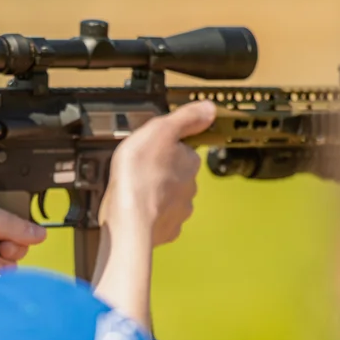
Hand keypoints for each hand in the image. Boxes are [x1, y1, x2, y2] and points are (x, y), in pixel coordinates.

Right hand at [100, 100, 215, 247]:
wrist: (129, 220)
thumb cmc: (139, 175)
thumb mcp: (159, 130)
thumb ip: (185, 118)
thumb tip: (210, 108)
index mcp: (190, 162)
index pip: (184, 149)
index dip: (166, 147)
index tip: (151, 148)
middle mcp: (190, 187)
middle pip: (177, 174)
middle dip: (162, 171)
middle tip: (140, 169)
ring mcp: (179, 211)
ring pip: (170, 198)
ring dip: (157, 194)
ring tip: (136, 190)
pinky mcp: (166, 230)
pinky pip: (160, 219)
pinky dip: (151, 215)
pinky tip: (137, 210)